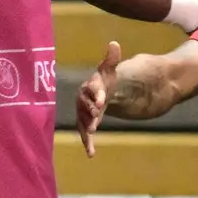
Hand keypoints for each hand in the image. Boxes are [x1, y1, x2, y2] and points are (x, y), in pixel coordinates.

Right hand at [77, 41, 119, 155]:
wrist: (102, 92)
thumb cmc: (106, 80)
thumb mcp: (110, 70)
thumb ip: (111, 59)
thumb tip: (114, 43)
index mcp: (90, 85)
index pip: (92, 88)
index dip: (97, 94)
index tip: (103, 100)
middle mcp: (84, 99)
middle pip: (85, 105)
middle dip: (90, 111)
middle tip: (97, 117)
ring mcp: (84, 112)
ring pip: (83, 120)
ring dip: (86, 127)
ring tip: (91, 134)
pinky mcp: (88, 123)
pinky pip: (85, 133)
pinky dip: (87, 142)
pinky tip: (91, 153)